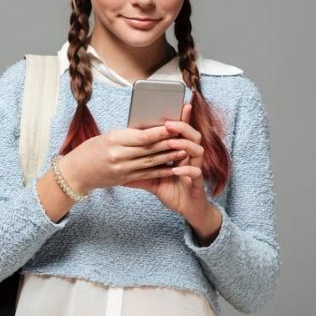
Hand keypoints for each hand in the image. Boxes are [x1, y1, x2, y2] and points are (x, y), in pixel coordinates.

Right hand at [58, 123, 186, 193]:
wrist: (77, 172)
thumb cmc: (91, 150)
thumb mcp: (108, 136)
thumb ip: (128, 135)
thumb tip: (149, 130)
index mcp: (114, 140)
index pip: (142, 136)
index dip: (160, 132)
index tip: (173, 126)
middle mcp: (119, 156)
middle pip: (149, 149)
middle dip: (169, 143)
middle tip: (184, 136)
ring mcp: (122, 170)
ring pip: (151, 162)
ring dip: (169, 157)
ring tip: (183, 150)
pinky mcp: (125, 179)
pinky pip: (147, 175)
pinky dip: (161, 171)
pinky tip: (173, 168)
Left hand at [122, 102, 214, 226]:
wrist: (186, 208)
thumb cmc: (170, 190)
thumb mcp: (152, 179)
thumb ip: (139, 172)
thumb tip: (118, 170)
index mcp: (180, 152)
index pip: (180, 132)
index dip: (178, 119)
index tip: (170, 107)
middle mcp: (189, 157)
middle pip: (192, 135)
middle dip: (182, 127)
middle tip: (168, 123)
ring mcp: (195, 168)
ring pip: (197, 150)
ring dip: (184, 145)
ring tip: (171, 143)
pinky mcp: (198, 182)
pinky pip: (196, 172)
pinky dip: (186, 170)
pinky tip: (176, 169)